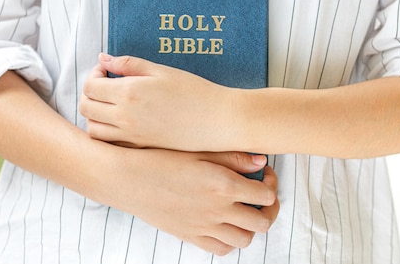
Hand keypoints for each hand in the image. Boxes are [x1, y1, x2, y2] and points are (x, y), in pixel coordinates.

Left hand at [79, 54, 238, 150]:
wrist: (217, 120)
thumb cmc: (193, 91)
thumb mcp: (160, 70)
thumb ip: (128, 64)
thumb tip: (103, 59)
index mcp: (128, 93)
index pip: (90, 86)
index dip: (93, 75)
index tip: (106, 71)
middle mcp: (124, 117)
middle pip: (86, 107)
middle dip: (90, 93)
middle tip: (106, 85)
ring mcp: (131, 136)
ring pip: (93, 129)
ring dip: (94, 114)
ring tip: (111, 104)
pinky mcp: (140, 147)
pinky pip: (109, 142)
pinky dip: (106, 131)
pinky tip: (121, 120)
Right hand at [99, 148, 278, 255]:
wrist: (128, 179)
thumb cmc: (161, 158)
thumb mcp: (198, 150)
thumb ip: (233, 157)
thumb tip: (261, 162)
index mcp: (222, 185)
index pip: (265, 195)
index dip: (271, 184)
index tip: (264, 175)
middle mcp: (217, 210)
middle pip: (261, 222)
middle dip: (269, 209)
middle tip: (263, 196)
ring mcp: (204, 227)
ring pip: (244, 239)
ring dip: (251, 226)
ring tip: (245, 211)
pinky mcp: (190, 237)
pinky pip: (221, 249)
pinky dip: (230, 240)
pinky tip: (225, 224)